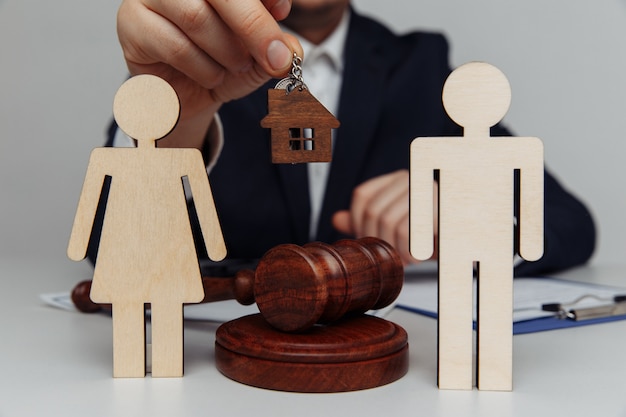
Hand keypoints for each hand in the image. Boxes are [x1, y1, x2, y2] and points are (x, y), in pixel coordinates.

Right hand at [117, 0, 301, 146]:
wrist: (186, 95)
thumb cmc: (222, 63)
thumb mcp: (258, 55)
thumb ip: (276, 45)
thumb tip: (292, 47)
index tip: (282, 10)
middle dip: (254, 25)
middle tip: (276, 58)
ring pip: (197, 18)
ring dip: (226, 52)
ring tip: (235, 66)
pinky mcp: (132, 24)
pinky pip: (176, 47)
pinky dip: (203, 69)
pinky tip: (210, 76)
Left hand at [332, 170, 438, 264]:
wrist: (467, 244)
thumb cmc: (431, 236)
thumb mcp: (396, 228)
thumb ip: (367, 221)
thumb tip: (337, 219)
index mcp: (398, 179)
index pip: (362, 195)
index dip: (359, 222)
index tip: (370, 242)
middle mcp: (412, 178)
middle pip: (373, 210)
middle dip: (376, 241)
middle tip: (389, 256)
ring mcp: (427, 190)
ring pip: (388, 221)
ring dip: (393, 248)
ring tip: (404, 258)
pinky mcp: (440, 207)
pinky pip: (408, 230)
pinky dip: (407, 250)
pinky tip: (416, 256)